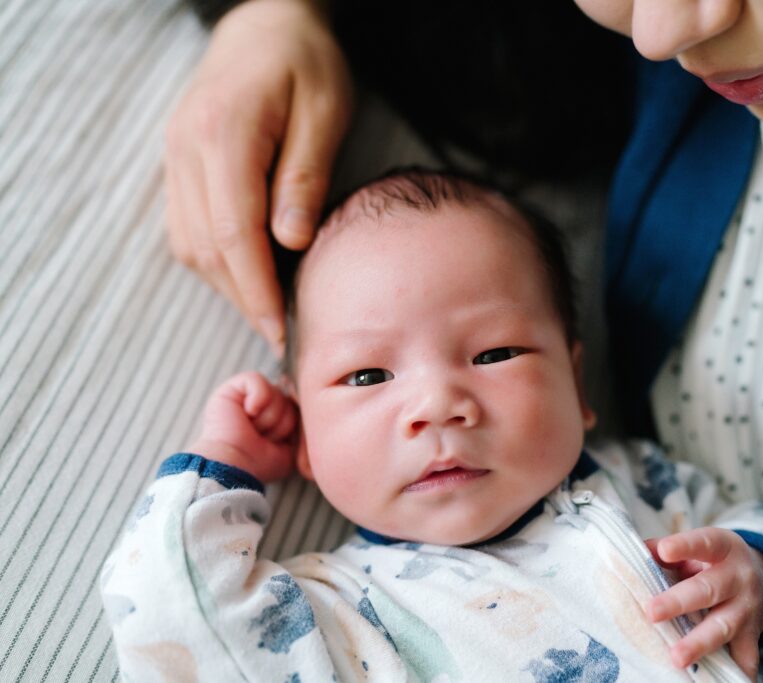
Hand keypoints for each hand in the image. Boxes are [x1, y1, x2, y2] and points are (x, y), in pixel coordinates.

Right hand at [165, 0, 353, 354]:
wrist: (265, 26)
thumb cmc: (305, 64)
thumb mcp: (324, 111)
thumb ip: (306, 175)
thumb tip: (290, 242)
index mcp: (223, 133)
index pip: (234, 230)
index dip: (256, 287)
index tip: (279, 327)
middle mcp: (186, 148)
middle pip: (206, 245)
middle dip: (243, 297)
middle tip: (280, 333)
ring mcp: (175, 157)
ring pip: (189, 243)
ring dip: (227, 284)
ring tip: (269, 310)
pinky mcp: (179, 165)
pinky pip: (186, 227)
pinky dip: (216, 260)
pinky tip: (249, 274)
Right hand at [191, 371, 298, 482]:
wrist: (234, 466)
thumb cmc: (259, 463)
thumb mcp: (290, 447)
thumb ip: (298, 425)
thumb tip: (301, 402)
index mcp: (272, 418)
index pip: (296, 407)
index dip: (291, 424)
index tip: (276, 443)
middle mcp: (259, 405)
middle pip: (288, 400)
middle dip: (281, 423)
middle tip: (261, 438)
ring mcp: (245, 396)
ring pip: (276, 392)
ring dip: (269, 417)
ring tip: (252, 429)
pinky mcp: (231, 388)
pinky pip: (257, 380)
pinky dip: (258, 398)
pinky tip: (248, 413)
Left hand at [645, 528, 762, 681]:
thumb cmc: (715, 560)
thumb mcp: (699, 545)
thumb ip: (667, 548)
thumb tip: (635, 552)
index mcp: (724, 548)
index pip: (703, 543)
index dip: (684, 546)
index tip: (664, 551)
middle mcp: (739, 577)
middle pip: (708, 590)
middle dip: (678, 602)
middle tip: (652, 612)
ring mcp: (748, 608)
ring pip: (722, 627)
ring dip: (699, 643)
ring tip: (676, 657)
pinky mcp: (752, 634)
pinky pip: (746, 656)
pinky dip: (737, 672)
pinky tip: (724, 680)